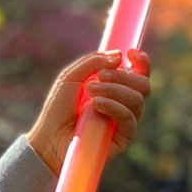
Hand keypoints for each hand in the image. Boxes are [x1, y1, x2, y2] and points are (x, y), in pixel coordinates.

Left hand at [28, 50, 150, 173]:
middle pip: (142, 85)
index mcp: (115, 87)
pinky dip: (114, 107)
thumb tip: (120, 55)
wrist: (49, 138)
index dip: (141, 62)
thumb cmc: (58, 108)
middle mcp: (123, 104)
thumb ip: (93, 62)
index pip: (139, 74)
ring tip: (91, 92)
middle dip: (122, 76)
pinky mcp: (124, 138)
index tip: (130, 53)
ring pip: (137, 99)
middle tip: (100, 76)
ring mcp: (125, 122)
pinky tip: (96, 105)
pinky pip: (129, 118)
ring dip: (114, 90)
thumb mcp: (70, 77)